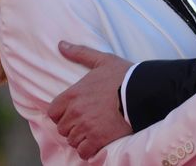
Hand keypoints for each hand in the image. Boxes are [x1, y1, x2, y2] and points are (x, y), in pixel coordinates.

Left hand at [47, 42, 133, 158]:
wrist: (143, 93)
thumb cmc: (124, 76)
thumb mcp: (102, 60)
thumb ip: (80, 53)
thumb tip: (61, 45)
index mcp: (73, 94)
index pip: (53, 112)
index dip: (61, 114)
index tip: (72, 113)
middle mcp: (76, 112)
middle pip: (62, 128)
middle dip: (72, 127)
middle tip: (86, 122)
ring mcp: (86, 127)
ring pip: (72, 140)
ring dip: (81, 138)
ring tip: (93, 132)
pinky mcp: (98, 139)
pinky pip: (83, 151)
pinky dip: (88, 149)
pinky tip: (97, 143)